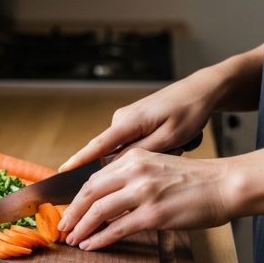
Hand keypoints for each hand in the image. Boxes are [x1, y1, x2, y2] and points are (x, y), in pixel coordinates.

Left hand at [57, 149, 233, 249]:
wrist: (225, 185)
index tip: (68, 210)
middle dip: (72, 213)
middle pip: (90, 193)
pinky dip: (100, 239)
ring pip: (99, 211)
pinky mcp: (153, 214)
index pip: (94, 178)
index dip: (77, 197)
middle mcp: (135, 171)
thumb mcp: (157, 167)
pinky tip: (91, 245)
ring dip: (82, 228)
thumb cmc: (195, 180)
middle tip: (63, 227)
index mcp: (134, 157)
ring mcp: (143, 192)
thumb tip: (106, 200)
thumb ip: (132, 177)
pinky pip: (117, 229)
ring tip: (73, 239)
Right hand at [58, 69, 222, 171]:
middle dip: (117, 169)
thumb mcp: (169, 138)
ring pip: (124, 149)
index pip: (97, 146)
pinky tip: (170, 145)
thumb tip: (113, 166)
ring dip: (144, 156)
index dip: (79, 161)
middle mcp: (122, 119)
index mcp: (128, 122)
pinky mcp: (134, 121)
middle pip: (108, 152)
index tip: (62, 171)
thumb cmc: (189, 112)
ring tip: (176, 146)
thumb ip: (139, 154)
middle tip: (146, 166)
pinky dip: (144, 150)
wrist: (201, 90)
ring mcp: (127, 119)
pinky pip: (131, 143)